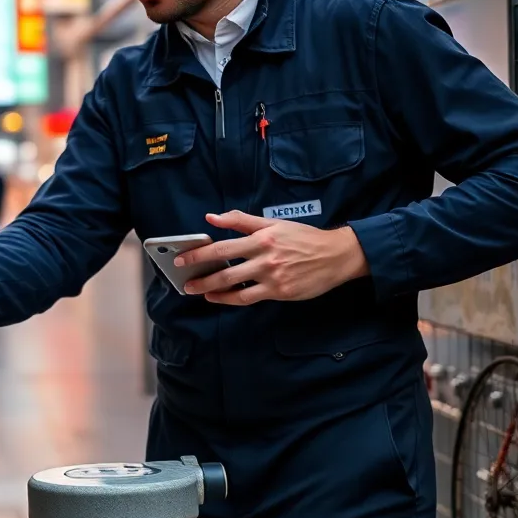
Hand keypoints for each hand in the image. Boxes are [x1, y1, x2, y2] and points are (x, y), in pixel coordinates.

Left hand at [176, 211, 369, 305]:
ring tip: (197, 291)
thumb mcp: (273, 223)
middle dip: (200, 276)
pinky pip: (249, 298)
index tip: (182, 258)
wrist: (335, 255)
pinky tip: (218, 298)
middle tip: (184, 281)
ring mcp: (272, 277)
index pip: (222, 247)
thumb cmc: (303, 237)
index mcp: (261, 238)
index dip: (199, 254)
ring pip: (234, 287)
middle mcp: (264, 258)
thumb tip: (212, 217)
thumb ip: (241, 220)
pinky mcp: (280, 292)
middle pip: (224, 269)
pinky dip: (230, 299)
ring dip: (211, 290)